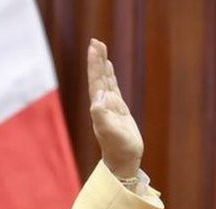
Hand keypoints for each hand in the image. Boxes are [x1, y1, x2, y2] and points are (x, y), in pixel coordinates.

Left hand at [87, 39, 142, 178]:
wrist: (123, 160)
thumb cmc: (118, 149)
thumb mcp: (110, 133)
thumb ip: (102, 117)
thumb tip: (97, 99)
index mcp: (100, 107)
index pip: (96, 81)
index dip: (94, 65)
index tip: (93, 49)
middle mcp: (102, 104)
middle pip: (99, 77)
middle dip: (97, 59)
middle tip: (95, 41)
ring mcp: (110, 106)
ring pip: (105, 80)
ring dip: (102, 64)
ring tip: (100, 48)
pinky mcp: (118, 109)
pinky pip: (113, 87)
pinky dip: (110, 76)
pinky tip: (108, 68)